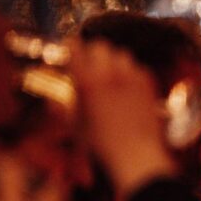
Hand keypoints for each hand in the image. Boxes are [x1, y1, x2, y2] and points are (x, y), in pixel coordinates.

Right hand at [69, 39, 174, 195]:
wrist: (136, 155)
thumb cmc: (102, 145)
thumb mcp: (74, 126)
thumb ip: (61, 109)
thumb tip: (52, 102)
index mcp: (87, 80)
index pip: (76, 47)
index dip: (71, 47)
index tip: (70, 51)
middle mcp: (110, 73)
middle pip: (100, 45)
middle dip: (93, 53)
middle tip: (90, 66)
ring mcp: (132, 77)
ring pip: (122, 54)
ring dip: (113, 61)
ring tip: (109, 76)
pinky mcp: (148, 84)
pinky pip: (138, 68)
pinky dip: (131, 73)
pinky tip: (127, 88)